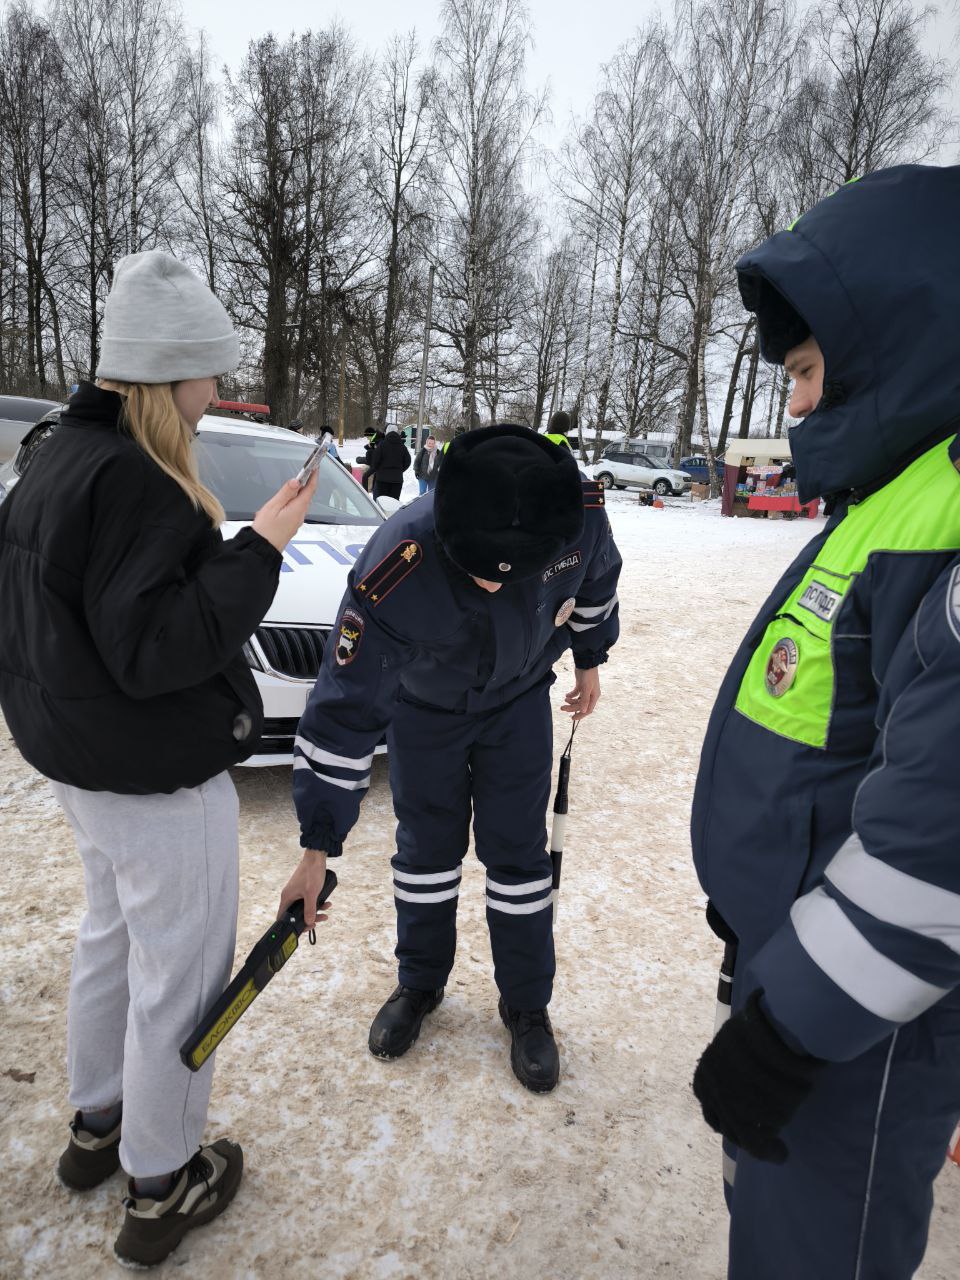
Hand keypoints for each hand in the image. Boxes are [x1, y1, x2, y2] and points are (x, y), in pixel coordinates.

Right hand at [252, 470, 317, 551]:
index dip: (313, 476)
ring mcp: (296, 521)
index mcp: (297, 509)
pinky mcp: (291, 525)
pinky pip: (294, 510)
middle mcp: (300, 515)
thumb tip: (296, 481)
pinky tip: (281, 502)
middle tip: (303, 472)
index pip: (310, 489)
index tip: (315, 467)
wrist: (262, 549)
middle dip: (304, 483)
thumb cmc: (266, 531)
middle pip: (305, 495)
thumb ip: (285, 493)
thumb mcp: (273, 507)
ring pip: (299, 502)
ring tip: (289, 485)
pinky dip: (290, 502)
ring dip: (296, 493)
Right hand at [278, 849, 331, 929]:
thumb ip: (310, 909)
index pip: (283, 917)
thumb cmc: (312, 872)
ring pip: (304, 907)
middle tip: (320, 919)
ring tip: (326, 909)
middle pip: (296, 914)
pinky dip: (317, 903)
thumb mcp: (312, 893)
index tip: (305, 927)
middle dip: (309, 918)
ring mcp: (296, 892)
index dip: (292, 926)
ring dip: (316, 910)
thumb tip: (309, 922)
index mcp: (287, 897)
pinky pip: (309, 900)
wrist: (316, 856)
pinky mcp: (303, 889)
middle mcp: (290, 896)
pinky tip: (326, 902)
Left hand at [561, 667, 600, 720]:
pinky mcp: (581, 685)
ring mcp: (586, 690)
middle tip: (562, 708)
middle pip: (581, 705)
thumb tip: (583, 711)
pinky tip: (566, 695)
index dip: (580, 715)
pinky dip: (571, 695)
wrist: (586, 662)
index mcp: (594, 696)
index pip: (588, 710)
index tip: (572, 718)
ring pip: (578, 700)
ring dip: (571, 702)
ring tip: (565, 699)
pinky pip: (576, 693)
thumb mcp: (586, 688)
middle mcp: (591, 694)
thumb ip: (584, 700)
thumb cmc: (588, 675)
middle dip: (572, 708)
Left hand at [692, 990, 821, 1162]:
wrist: (776, 1023)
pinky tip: (782, 1152)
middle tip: (764, 1148)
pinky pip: (766, 1137)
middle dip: (746, 1139)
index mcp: (704, 1077)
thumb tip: (740, 1086)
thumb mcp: (732, 1046)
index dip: (727, 1122)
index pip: (711, 1113)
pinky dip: (774, 1149)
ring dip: (764, 1147)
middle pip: (729, 1129)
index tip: (744, 1127)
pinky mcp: (760, 1115)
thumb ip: (730, 1070)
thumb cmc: (759, 1028)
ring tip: (778, 1153)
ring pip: (748, 1137)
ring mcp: (736, 1106)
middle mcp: (714, 1094)